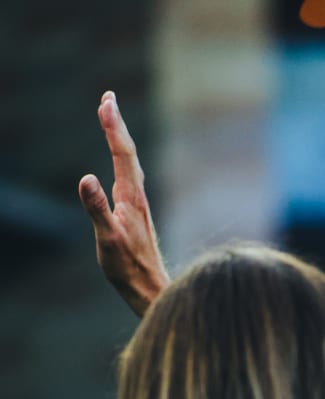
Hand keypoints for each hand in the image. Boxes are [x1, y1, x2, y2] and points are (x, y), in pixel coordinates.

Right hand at [78, 90, 169, 316]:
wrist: (151, 288)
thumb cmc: (128, 267)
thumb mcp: (107, 238)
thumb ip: (96, 209)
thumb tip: (85, 179)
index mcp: (131, 198)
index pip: (122, 155)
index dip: (114, 127)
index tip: (106, 102)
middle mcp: (138, 197)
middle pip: (128, 153)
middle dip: (116, 125)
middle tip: (107, 98)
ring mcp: (138, 205)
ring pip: (130, 164)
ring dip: (119, 140)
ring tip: (111, 119)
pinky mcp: (136, 214)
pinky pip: (129, 176)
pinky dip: (122, 160)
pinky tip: (120, 162)